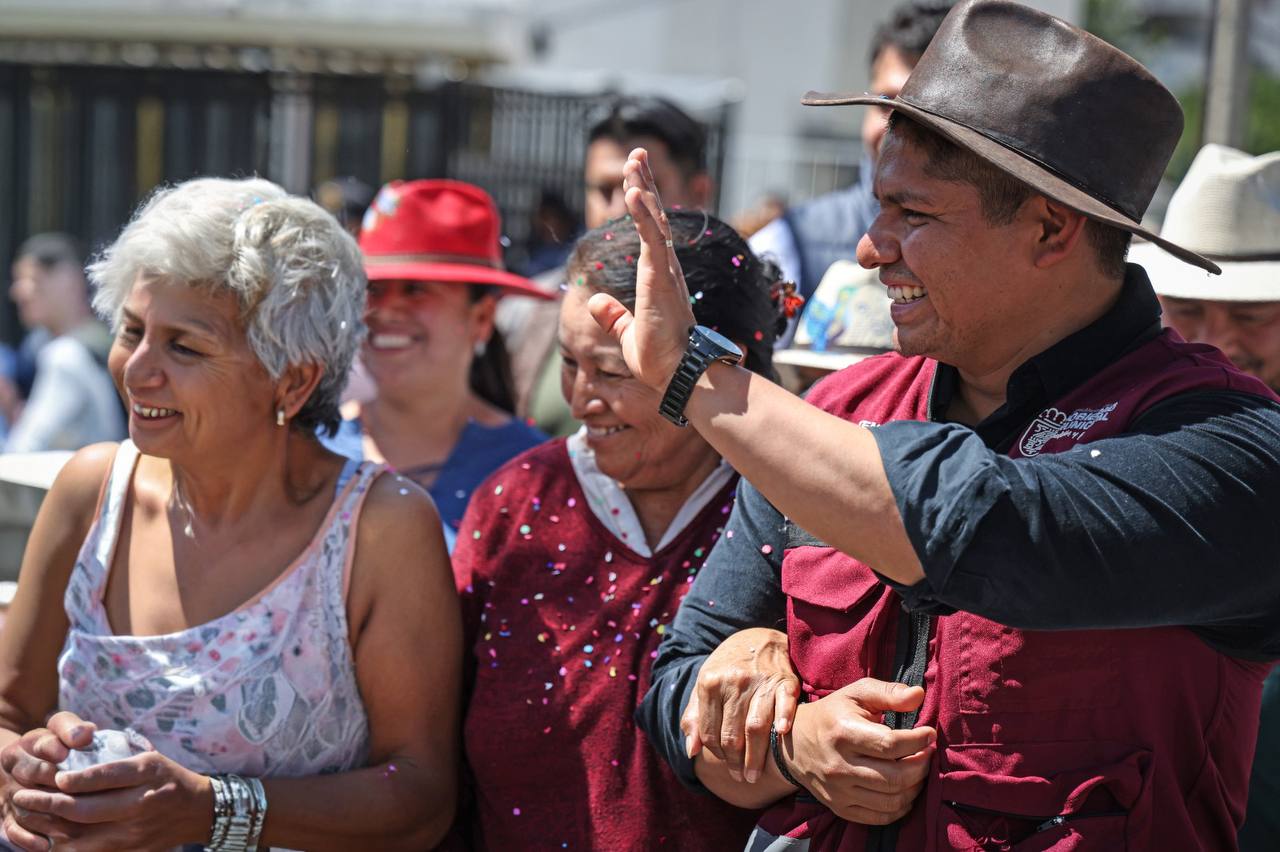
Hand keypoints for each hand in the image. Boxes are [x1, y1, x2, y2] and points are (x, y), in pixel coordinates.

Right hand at [1, 712, 95, 850]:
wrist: (35, 756)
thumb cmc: (59, 740)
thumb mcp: (62, 727)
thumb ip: (72, 728)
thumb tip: (87, 733)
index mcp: (24, 746)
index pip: (36, 747)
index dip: (51, 750)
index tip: (65, 754)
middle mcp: (12, 771)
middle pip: (29, 780)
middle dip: (51, 786)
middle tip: (72, 792)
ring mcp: (10, 794)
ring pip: (23, 807)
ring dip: (44, 816)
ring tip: (69, 824)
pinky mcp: (9, 814)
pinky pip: (13, 829)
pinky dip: (27, 839)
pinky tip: (45, 845)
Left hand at [8, 737, 211, 851]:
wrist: (200, 812)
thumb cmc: (170, 777)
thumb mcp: (151, 757)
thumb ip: (119, 756)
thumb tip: (77, 748)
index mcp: (148, 772)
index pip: (105, 776)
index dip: (75, 779)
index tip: (55, 777)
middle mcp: (142, 803)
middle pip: (86, 809)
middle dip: (49, 803)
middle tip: (24, 796)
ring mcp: (135, 831)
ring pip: (82, 835)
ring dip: (50, 827)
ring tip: (29, 815)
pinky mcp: (131, 850)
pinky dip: (66, 845)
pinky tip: (49, 837)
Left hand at [588, 147, 697, 391]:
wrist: (678, 375)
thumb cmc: (660, 359)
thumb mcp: (628, 334)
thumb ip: (613, 316)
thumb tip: (594, 301)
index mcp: (659, 277)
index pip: (651, 232)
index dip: (643, 204)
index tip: (635, 179)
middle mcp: (666, 267)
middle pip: (654, 215)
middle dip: (644, 182)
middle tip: (636, 154)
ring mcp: (665, 270)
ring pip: (653, 218)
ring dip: (643, 186)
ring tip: (634, 158)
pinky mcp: (660, 277)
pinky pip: (651, 237)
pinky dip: (641, 212)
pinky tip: (632, 190)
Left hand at [682, 628, 798, 783]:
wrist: (758, 638)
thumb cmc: (728, 667)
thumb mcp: (705, 685)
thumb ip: (694, 716)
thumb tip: (691, 751)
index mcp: (710, 682)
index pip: (709, 732)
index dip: (715, 753)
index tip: (724, 763)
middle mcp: (734, 681)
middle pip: (732, 735)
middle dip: (734, 762)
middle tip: (740, 777)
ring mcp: (761, 681)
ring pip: (755, 727)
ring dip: (754, 757)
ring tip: (753, 775)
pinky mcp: (785, 680)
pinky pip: (784, 703)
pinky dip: (783, 719)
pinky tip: (781, 734)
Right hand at [784, 678, 935, 825]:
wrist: (794, 744)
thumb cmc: (832, 715)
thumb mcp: (855, 694)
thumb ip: (888, 692)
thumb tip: (919, 696)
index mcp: (843, 733)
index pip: (891, 744)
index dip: (918, 741)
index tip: (929, 734)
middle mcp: (839, 765)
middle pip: (895, 777)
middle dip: (922, 765)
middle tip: (928, 753)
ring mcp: (839, 790)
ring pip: (892, 800)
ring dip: (915, 787)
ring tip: (918, 769)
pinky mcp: (839, 807)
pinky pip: (880, 817)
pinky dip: (901, 807)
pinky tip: (905, 790)